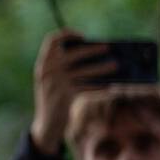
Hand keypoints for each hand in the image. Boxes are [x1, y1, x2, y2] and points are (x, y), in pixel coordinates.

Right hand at [29, 29, 117, 155]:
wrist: (46, 125)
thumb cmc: (57, 99)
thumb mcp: (55, 82)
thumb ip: (67, 68)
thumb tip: (97, 55)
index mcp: (43, 63)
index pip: (52, 40)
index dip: (67, 35)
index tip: (82, 36)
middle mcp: (47, 71)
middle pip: (73, 53)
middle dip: (92, 50)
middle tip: (108, 47)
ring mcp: (55, 83)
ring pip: (84, 71)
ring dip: (102, 67)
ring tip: (116, 65)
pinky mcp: (64, 96)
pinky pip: (86, 87)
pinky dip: (99, 85)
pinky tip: (109, 86)